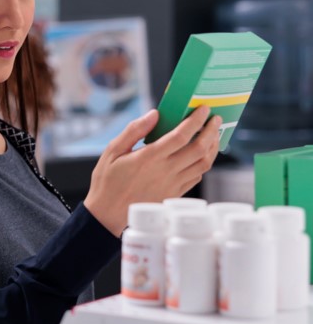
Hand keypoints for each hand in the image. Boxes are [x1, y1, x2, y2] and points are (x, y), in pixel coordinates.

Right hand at [84, 106, 221, 235]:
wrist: (107, 214)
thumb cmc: (108, 180)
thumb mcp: (113, 151)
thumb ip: (134, 130)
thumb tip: (155, 114)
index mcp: (149, 158)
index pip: (181, 136)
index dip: (196, 121)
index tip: (203, 109)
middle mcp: (165, 171)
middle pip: (199, 149)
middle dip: (211, 131)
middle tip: (215, 119)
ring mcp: (172, 184)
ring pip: (203, 164)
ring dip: (212, 148)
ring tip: (214, 135)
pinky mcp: (174, 194)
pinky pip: (196, 177)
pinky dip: (204, 163)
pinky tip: (202, 155)